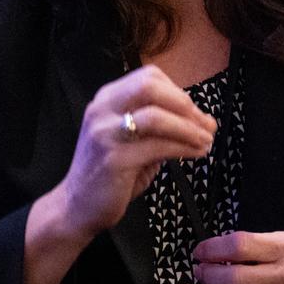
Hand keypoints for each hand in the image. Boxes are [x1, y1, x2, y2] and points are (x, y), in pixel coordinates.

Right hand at [59, 64, 216, 239]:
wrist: (76, 206)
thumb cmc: (110, 173)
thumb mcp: (134, 141)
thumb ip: (160, 126)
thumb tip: (202, 121)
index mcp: (108, 99)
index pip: (149, 77)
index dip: (178, 92)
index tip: (196, 112)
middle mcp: (103, 109)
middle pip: (150, 86)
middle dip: (184, 104)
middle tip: (205, 124)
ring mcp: (106, 132)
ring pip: (156, 116)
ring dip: (189, 128)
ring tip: (206, 141)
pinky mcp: (114, 158)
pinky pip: (158, 146)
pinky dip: (184, 148)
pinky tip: (196, 153)